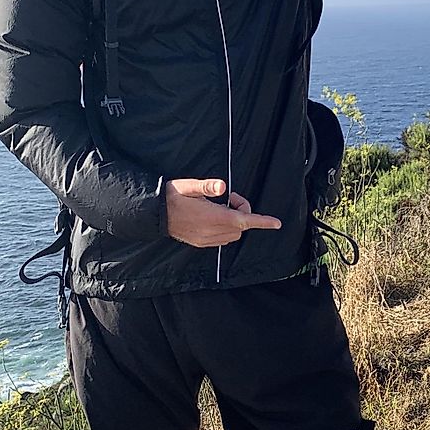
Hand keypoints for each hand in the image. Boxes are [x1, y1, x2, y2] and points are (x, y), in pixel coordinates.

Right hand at [166, 178, 280, 247]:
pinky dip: (227, 229)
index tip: (277, 223)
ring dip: (235, 222)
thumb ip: (206, 186)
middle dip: (243, 213)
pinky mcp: (200, 243)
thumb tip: (223, 186)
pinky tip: (214, 217)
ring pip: (233, 235)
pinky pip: (223, 240)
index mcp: (211, 216)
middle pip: (240, 227)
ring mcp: (205, 240)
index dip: (262, 221)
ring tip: (220, 207)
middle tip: (229, 198)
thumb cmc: (171, 196)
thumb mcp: (187, 186)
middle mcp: (210, 231)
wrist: (152, 214)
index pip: (243, 220)